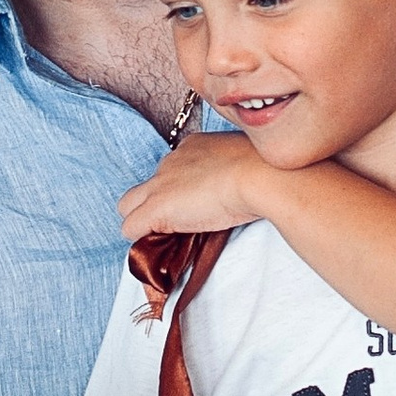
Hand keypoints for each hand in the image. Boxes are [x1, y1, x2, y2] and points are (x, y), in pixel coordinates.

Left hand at [117, 131, 265, 242]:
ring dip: (144, 221)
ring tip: (168, 238)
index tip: (197, 203)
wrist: (260, 175)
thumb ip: (234, 173)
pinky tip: (162, 248)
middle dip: (156, 203)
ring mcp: (160, 184)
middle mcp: (171, 160)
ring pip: (128, 205)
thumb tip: (241, 189)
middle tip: (180, 223)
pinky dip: (142, 239)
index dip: (181, 190)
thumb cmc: (266, 170)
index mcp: (194, 146)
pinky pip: (130, 227)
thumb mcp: (246, 164)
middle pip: (147, 186)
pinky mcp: (157, 207)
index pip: (172, 170)